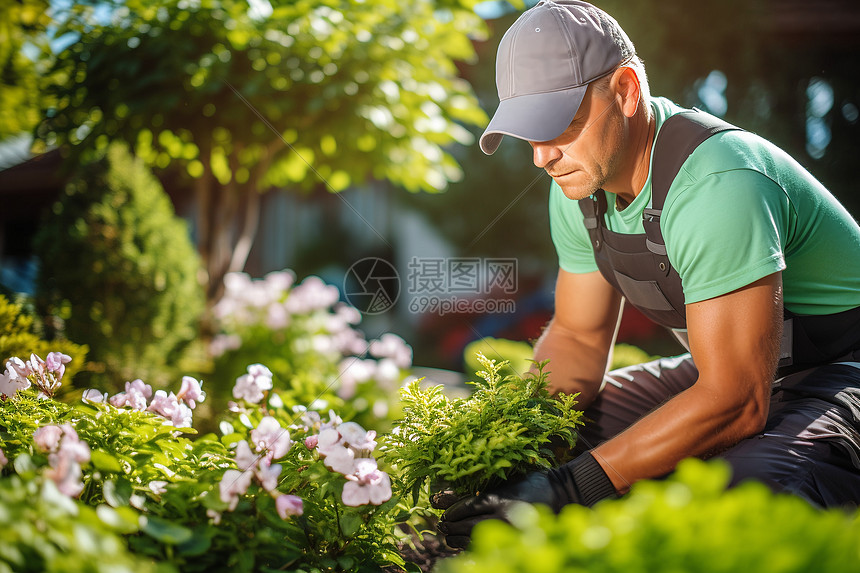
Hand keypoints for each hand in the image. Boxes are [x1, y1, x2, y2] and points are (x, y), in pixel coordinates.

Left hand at [437, 452, 616, 548]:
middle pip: (470, 526)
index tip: (443, 516)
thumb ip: (486, 488)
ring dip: (460, 541)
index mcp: (502, 498)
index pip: (470, 507)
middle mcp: (506, 517)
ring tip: (450, 538)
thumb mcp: (510, 479)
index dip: (454, 512)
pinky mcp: (519, 541)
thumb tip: (452, 495)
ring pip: (479, 541)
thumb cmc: (535, 482)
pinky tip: (467, 546)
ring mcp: (513, 532)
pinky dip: (476, 548)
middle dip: (453, 529)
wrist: (566, 494)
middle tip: (442, 528)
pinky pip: (492, 549)